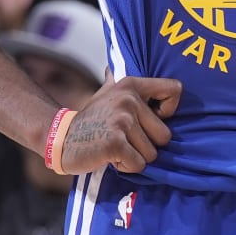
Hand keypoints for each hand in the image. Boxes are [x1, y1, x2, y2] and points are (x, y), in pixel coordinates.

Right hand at [59, 75, 180, 173]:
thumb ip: (117, 83)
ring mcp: (122, 120)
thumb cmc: (90, 120)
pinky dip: (126, 167)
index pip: (175, 89)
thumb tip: (112, 68)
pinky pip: (138, 165)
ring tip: (115, 148)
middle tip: (124, 140)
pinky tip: (110, 157)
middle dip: (147, 146)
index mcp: (131, 85)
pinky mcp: (115, 143)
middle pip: (165, 135)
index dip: (169, 110)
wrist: (60, 139)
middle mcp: (129, 99)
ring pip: (152, 154)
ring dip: (135, 158)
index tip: (151, 119)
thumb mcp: (105, 94)